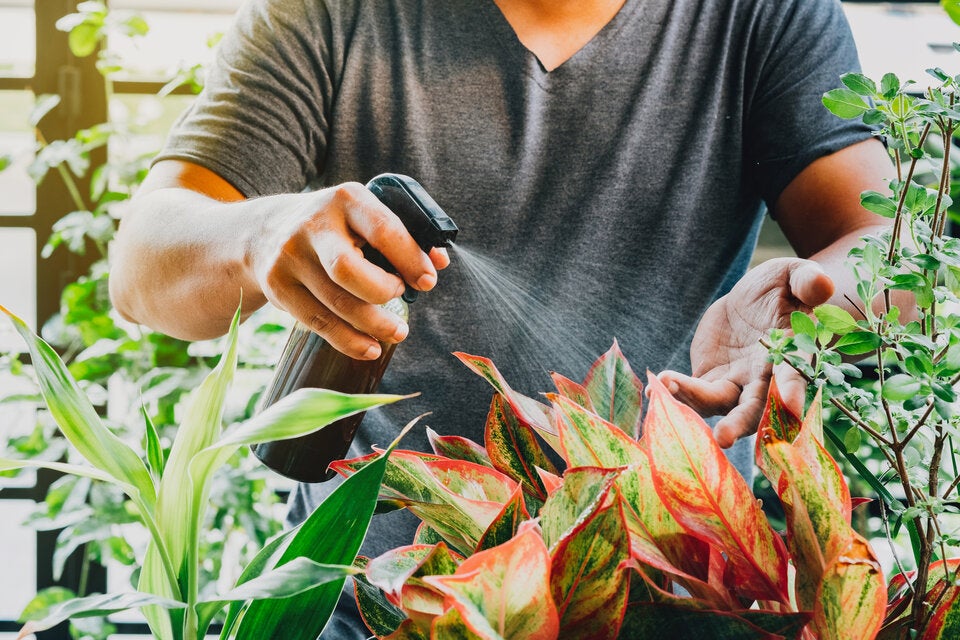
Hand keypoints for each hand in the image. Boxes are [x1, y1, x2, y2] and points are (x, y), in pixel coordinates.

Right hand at [250, 182, 448, 359]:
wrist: (266, 231)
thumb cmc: (336, 227)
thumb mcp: (363, 216)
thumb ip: (402, 235)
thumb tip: (439, 262)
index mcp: (346, 199)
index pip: (384, 230)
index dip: (411, 260)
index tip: (428, 281)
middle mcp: (313, 226)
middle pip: (349, 271)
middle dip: (383, 292)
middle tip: (401, 296)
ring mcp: (290, 258)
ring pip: (336, 303)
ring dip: (373, 324)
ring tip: (397, 332)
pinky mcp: (278, 287)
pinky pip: (318, 323)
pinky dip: (348, 341)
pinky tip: (370, 348)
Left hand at [658, 258, 833, 447]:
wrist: (753, 300)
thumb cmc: (781, 288)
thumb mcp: (793, 276)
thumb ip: (807, 281)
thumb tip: (822, 284)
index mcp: (791, 357)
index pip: (794, 376)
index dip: (792, 390)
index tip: (789, 406)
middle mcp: (764, 380)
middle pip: (754, 409)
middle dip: (740, 424)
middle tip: (722, 437)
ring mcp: (735, 384)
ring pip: (716, 404)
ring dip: (693, 402)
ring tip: (665, 386)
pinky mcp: (710, 381)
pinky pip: (693, 393)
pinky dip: (676, 392)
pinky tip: (654, 388)